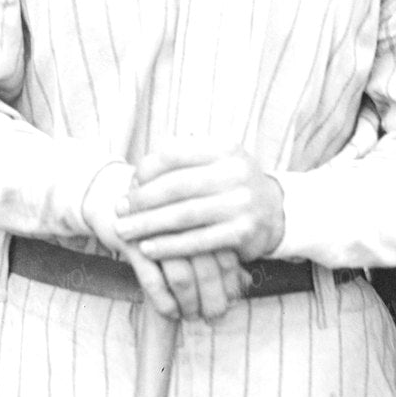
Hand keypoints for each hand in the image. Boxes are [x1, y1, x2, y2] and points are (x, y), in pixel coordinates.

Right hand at [82, 161, 246, 323]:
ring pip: (182, 279)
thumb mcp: (194, 229)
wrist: (112, 197)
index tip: (230, 304)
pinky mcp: (132, 243)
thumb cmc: (164, 218)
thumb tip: (248, 283)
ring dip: (189, 304)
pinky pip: (152, 281)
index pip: (227, 258)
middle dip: (212, 300)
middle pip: (208, 270)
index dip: (230, 286)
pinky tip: (172, 311)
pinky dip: (164, 301)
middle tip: (213, 317)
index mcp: (205, 213)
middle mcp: (184, 221)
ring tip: (192, 315)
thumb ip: (222, 253)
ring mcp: (157, 232)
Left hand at [114, 143, 284, 262]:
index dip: (147, 168)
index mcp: (225, 148)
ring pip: (183, 215)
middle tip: (119, 209)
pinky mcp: (242, 232)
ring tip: (125, 230)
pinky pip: (197, 241)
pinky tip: (148, 249)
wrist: (276, 212)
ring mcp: (240, 203)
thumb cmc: (231, 184)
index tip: (131, 183)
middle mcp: (235, 171)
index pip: (174, 153)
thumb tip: (140, 169)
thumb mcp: (216, 160)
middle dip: (141, 199)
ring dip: (148, 224)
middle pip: (175, 186)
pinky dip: (169, 246)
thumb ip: (184, 157)